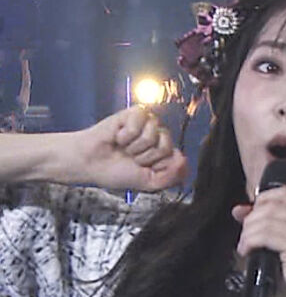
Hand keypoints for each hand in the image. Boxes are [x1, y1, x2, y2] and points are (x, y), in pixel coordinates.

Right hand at [70, 107, 187, 190]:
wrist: (90, 165)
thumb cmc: (116, 172)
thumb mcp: (149, 183)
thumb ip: (171, 176)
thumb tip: (184, 159)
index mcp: (165, 152)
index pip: (177, 158)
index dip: (158, 167)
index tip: (143, 169)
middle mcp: (159, 136)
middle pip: (167, 146)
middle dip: (146, 157)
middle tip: (131, 158)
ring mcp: (147, 123)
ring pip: (154, 135)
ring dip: (135, 147)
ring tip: (123, 148)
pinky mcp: (134, 113)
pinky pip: (139, 124)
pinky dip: (126, 135)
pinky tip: (118, 138)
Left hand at [231, 186, 285, 296]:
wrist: (280, 294)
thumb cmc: (276, 267)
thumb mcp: (266, 237)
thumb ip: (255, 219)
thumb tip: (239, 209)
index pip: (284, 194)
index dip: (262, 200)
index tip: (250, 213)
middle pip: (272, 208)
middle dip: (251, 221)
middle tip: (244, 236)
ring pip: (267, 222)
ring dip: (248, 233)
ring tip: (245, 245)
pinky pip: (267, 236)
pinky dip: (251, 241)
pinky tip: (247, 250)